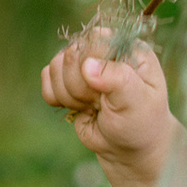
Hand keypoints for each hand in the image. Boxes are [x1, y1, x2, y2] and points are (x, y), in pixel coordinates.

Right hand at [39, 27, 172, 176]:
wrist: (127, 148)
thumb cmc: (140, 123)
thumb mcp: (137, 103)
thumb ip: (117, 80)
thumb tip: (88, 65)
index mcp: (128, 48)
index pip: (96, 39)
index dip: (93, 68)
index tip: (107, 92)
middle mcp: (104, 50)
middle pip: (71, 55)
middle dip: (82, 88)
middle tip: (103, 103)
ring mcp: (82, 63)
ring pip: (55, 67)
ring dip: (71, 96)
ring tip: (95, 106)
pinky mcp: (65, 78)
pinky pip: (46, 80)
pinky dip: (58, 99)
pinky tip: (80, 107)